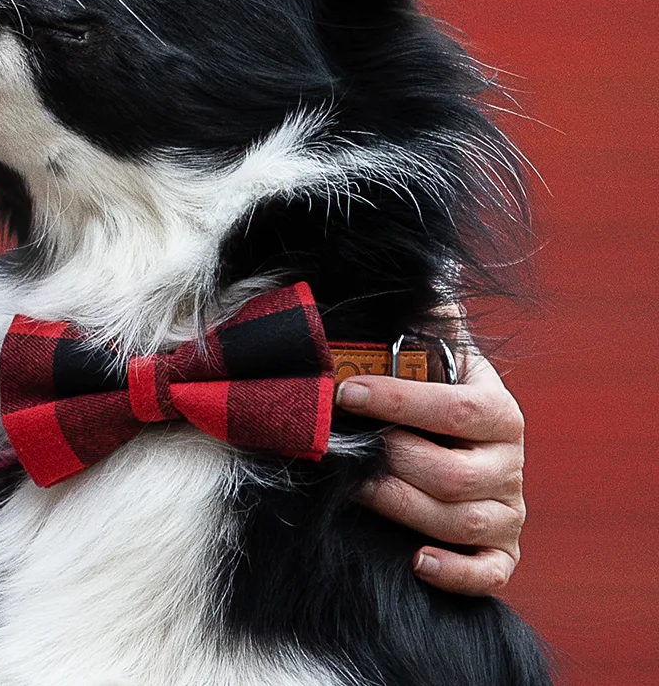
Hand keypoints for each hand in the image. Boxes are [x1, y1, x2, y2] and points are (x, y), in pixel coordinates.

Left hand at [341, 345, 524, 594]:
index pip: (456, 408)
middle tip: (343, 450)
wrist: (449, 438)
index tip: (346, 390)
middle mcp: (509, 462)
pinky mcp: (501, 551)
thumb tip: (421, 279)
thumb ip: (423, 320)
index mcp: (497, 410)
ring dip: (401, 508)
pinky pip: (488, 572)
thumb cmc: (425, 391)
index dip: (400, 401)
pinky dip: (454, 571)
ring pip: (460, 522)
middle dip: (391, 462)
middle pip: (453, 474)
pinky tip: (415, 560)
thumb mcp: (426, 352)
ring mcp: (507, 510)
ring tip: (356, 490)